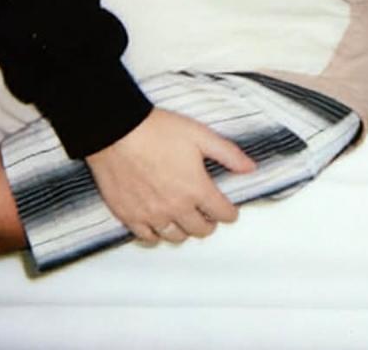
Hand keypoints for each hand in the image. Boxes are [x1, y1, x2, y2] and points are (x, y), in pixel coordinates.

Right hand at [85, 108, 255, 244]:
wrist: (116, 131)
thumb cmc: (158, 130)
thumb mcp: (200, 135)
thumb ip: (228, 154)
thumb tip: (251, 168)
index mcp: (196, 188)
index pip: (222, 213)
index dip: (230, 213)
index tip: (229, 210)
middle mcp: (175, 207)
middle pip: (201, 230)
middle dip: (209, 222)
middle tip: (207, 213)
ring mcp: (151, 214)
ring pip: (175, 237)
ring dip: (185, 230)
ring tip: (185, 218)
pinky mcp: (129, 216)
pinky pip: (148, 238)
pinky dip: (158, 234)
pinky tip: (160, 224)